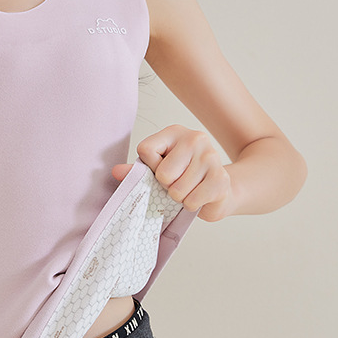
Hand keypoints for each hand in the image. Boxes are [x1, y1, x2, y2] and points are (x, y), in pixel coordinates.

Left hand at [112, 124, 233, 221]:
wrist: (218, 190)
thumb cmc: (183, 178)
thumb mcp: (157, 170)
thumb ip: (137, 171)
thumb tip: (116, 171)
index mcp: (174, 132)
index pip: (145, 150)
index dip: (150, 168)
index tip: (160, 170)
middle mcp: (195, 138)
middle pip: (163, 174)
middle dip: (167, 186)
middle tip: (177, 183)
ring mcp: (211, 157)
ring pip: (177, 190)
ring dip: (180, 198)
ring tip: (189, 190)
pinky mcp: (221, 178)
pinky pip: (192, 201)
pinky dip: (191, 205)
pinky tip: (199, 196)